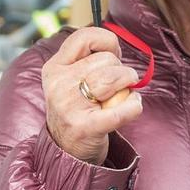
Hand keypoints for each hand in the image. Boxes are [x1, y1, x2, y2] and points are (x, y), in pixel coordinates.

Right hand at [41, 27, 142, 165]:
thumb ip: (88, 59)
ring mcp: (70, 105)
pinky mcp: (86, 126)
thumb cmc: (77, 109)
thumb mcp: (70, 80)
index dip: (107, 41)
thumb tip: (116, 45)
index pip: (84, 37)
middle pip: (107, 59)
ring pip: (116, 78)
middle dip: (121, 70)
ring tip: (123, 96)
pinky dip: (135, 106)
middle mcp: (58, 84)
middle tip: (116, 86)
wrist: (66, 151)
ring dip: (129, 86)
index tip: (113, 54)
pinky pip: (124, 108)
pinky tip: (133, 106)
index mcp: (54, 68)